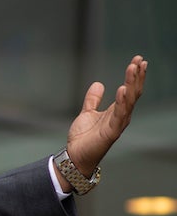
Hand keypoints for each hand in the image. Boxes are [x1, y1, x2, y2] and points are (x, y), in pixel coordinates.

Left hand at [64, 55, 147, 177]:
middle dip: (137, 76)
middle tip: (140, 60)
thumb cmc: (84, 137)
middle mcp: (121, 116)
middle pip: (133, 92)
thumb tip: (98, 84)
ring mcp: (118, 123)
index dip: (134, 75)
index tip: (138, 60)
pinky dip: (121, 102)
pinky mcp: (112, 132)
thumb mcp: (87, 113)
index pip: (129, 89)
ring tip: (134, 68)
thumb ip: (93, 99)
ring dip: (132, 84)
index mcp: (116, 110)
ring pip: (129, 101)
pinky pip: (119, 115)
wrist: (76, 155)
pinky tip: (122, 89)